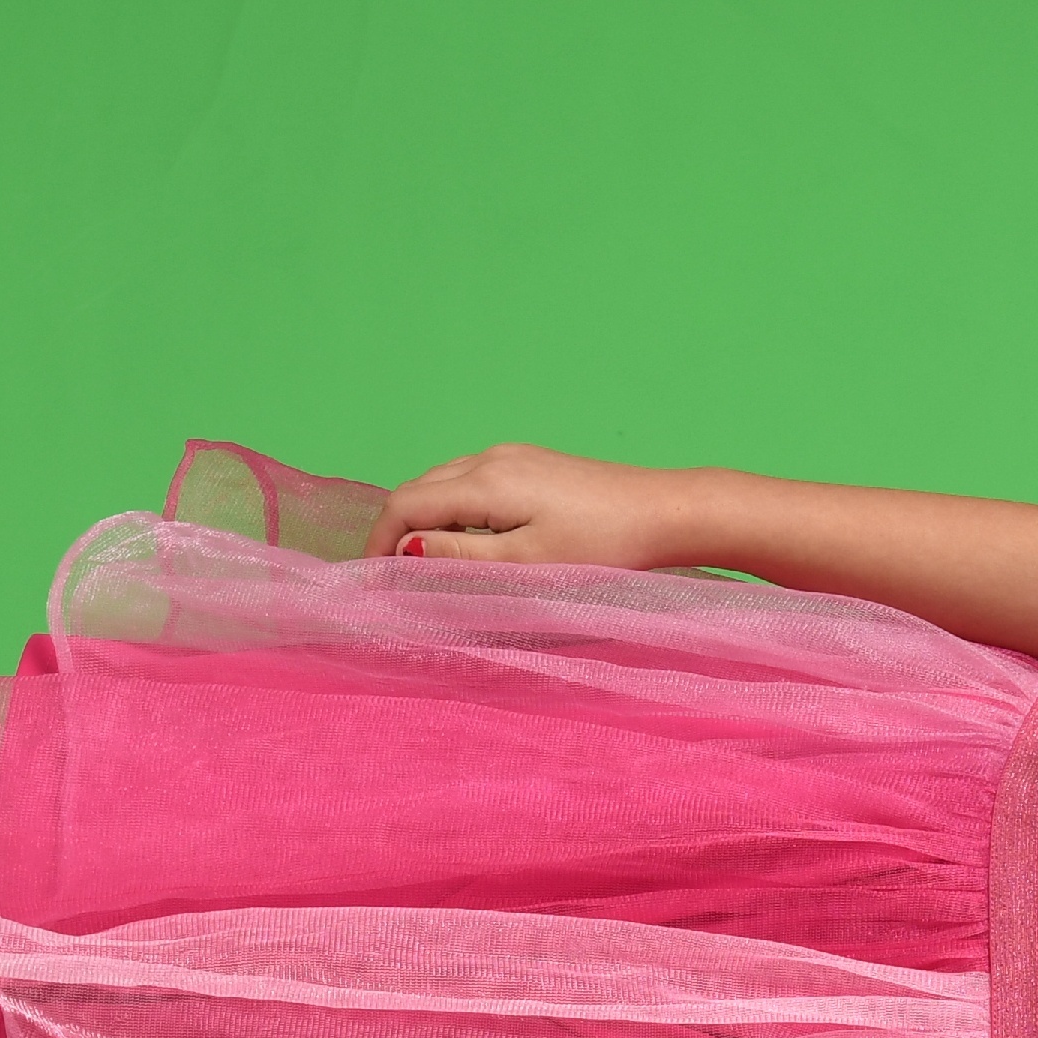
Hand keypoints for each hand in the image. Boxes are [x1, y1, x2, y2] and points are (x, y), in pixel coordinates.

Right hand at [367, 444, 703, 567]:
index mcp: (486, 481)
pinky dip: (454, 509)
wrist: (665, 513)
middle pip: (419, 489)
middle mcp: (492, 458)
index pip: (405, 503)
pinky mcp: (534, 464)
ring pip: (444, 483)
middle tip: (392, 579)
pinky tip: (467, 541)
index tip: (373, 582)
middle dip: (397, 531)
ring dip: (426, 520)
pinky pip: (473, 482)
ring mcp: (514, 456)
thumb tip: (407, 549)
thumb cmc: (603, 546)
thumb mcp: (526, 563)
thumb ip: (462, 556)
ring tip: (425, 566)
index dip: (379, 542)